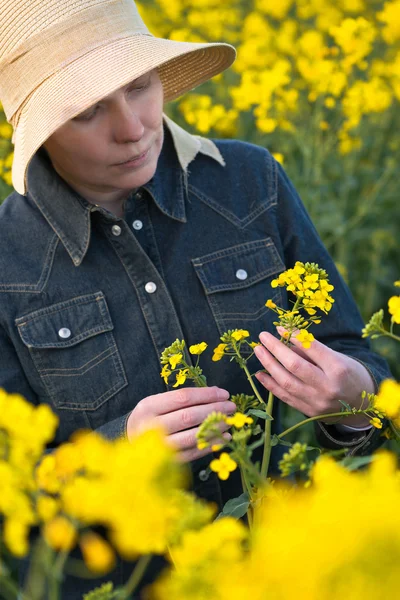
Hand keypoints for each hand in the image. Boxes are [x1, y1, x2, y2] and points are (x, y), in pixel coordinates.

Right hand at [126, 386, 235, 461]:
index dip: (206, 395)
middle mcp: (151, 427)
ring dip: (214, 428)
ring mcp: (159, 447)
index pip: (182, 397)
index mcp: (148, 407)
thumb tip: (215, 393)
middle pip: (189, 416)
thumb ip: (181, 399)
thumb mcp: (156, 403)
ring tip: (229, 422)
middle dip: (214, 410)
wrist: (128, 445)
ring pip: (192, 436)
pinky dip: (210, 445)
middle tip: (231, 407)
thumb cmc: (149, 420)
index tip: (224, 393)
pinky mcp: (168, 462)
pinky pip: (193, 453)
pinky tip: (222, 439)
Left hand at [253, 329, 374, 426]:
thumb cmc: (349, 374)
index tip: (278, 327)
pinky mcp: (309, 412)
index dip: (292, 336)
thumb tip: (284, 339)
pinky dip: (270, 385)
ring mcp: (317, 402)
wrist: (362, 406)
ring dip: (269, 365)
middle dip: (275, 349)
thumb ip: (311, 352)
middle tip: (262, 337)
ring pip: (286, 382)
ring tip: (259, 351)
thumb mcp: (337, 358)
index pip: (311, 348)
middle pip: (294, 366)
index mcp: (338, 368)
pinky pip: (285, 397)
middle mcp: (327, 386)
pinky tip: (260, 373)